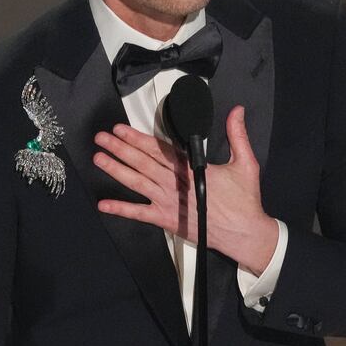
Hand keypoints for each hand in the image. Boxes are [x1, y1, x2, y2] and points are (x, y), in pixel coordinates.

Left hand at [95, 105, 278, 273]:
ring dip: (117, 170)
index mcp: (192, 169)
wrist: (244, 234)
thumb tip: (237, 111)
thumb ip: (238, 135)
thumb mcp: (246, 163)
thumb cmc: (244, 201)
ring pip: (138, 182)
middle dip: (120, 148)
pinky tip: (104, 204)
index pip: (160, 150)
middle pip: (143, 162)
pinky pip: (140, 214)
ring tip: (99, 158)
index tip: (121, 129)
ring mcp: (169, 202)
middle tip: (102, 137)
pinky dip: (122, 209)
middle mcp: (176, 184)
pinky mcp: (167, 220)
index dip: (138, 138)